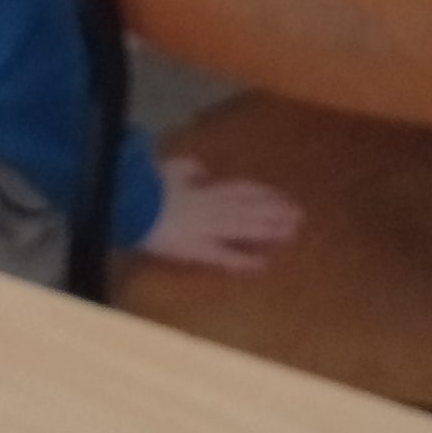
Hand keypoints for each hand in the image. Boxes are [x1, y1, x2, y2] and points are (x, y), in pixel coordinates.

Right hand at [139, 158, 301, 271]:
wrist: (131, 203)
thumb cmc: (148, 185)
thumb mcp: (171, 168)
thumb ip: (190, 168)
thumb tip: (202, 169)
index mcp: (207, 188)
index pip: (244, 190)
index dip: (266, 194)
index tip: (285, 198)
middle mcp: (213, 206)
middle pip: (251, 208)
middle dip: (276, 212)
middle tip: (300, 216)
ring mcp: (207, 229)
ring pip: (244, 228)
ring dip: (269, 230)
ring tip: (291, 233)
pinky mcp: (196, 249)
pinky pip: (223, 255)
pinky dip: (243, 260)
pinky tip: (263, 264)